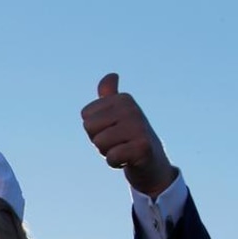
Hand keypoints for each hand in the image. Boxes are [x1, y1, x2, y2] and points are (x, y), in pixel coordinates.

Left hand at [81, 73, 176, 197]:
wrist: (151, 163)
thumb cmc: (128, 138)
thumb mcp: (118, 114)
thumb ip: (110, 95)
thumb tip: (111, 75)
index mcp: (123, 99)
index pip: (86, 116)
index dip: (95, 129)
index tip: (112, 131)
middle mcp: (132, 109)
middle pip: (89, 127)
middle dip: (98, 140)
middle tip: (117, 142)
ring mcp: (139, 127)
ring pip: (99, 142)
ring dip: (107, 152)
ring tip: (123, 150)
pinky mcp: (143, 147)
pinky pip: (112, 157)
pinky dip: (116, 163)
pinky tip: (128, 160)